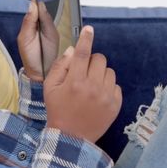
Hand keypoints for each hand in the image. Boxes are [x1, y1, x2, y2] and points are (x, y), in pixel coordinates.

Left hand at [17, 0, 59, 81]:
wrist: (40, 71)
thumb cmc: (29, 55)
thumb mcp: (25, 39)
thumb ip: (29, 22)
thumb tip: (32, 5)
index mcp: (29, 23)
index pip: (33, 6)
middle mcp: (38, 22)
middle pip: (43, 5)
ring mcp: (48, 26)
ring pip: (50, 10)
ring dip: (52, 1)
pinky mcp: (56, 31)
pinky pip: (56, 19)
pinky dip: (57, 11)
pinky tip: (57, 4)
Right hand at [43, 25, 121, 143]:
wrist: (71, 138)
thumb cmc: (58, 110)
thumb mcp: (50, 87)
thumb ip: (60, 66)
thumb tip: (73, 50)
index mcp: (75, 82)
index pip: (82, 53)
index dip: (86, 39)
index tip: (89, 29)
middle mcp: (92, 87)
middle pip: (99, 59)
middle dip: (91, 61)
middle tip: (83, 72)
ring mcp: (106, 97)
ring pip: (109, 71)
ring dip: (100, 74)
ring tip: (90, 86)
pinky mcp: (115, 105)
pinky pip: (116, 85)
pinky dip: (107, 87)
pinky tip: (97, 96)